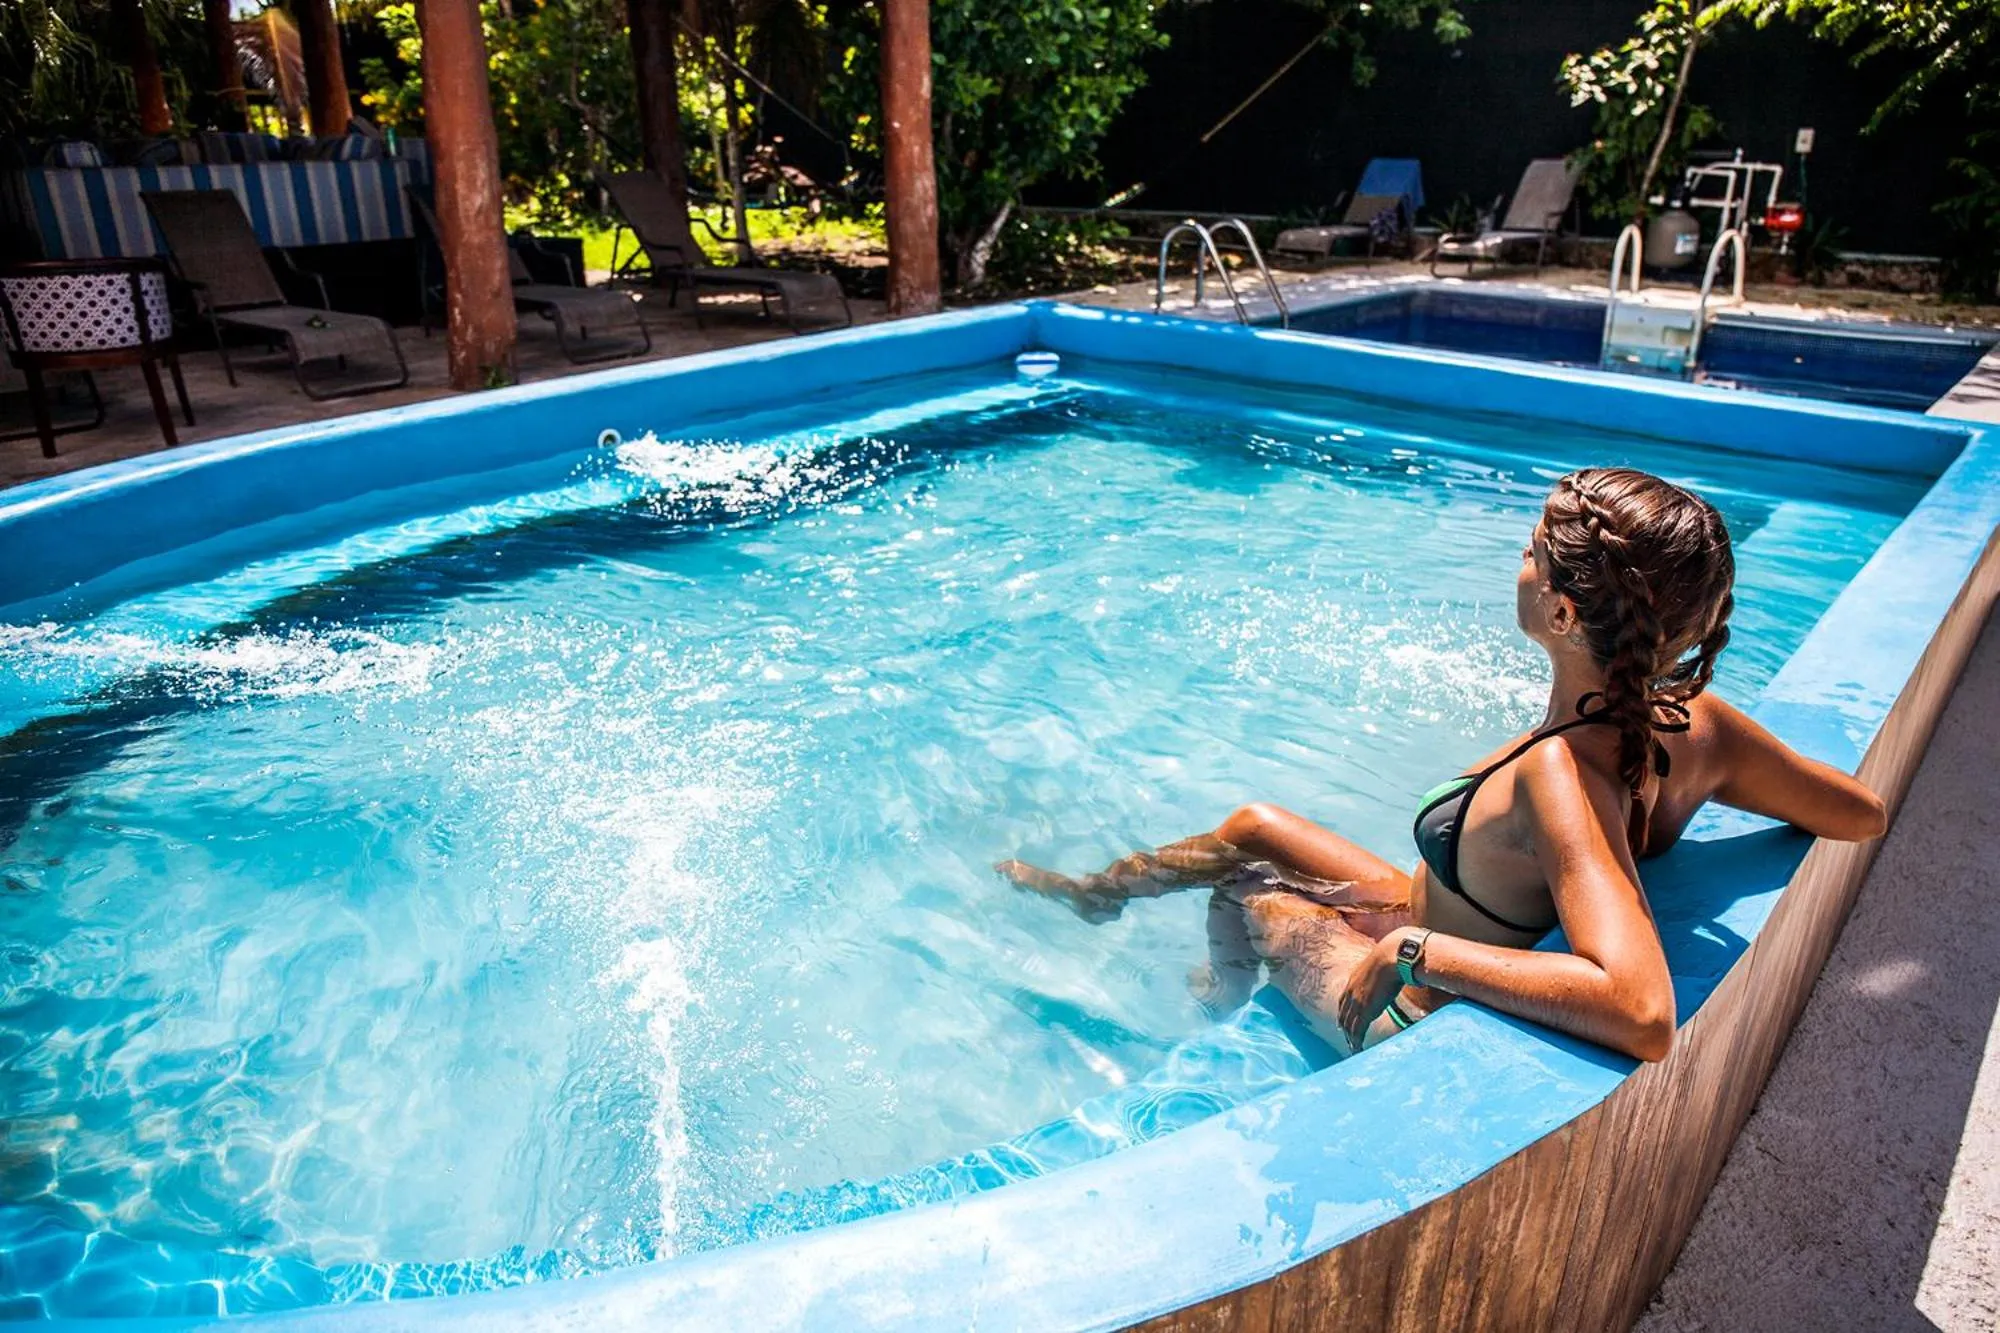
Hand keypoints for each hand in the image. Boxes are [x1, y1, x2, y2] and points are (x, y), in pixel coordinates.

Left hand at [1335, 929, 1411, 1048]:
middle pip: (1344, 1014)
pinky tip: (1357, 1049)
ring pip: (1349, 1025)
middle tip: (1347, 1037)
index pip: (1344, 999)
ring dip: (1351, 1038)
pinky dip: (1356, 1042)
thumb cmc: (1395, 956)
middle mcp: (1352, 991)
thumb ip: (1388, 970)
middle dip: (1345, 1026)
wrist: (1393, 956)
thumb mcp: (1385, 963)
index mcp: (1355, 979)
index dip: (1343, 1011)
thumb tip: (1403, 968)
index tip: (1343, 1020)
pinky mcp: (1365, 1011)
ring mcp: (1357, 1001)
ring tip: (1353, 1047)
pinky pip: (1357, 1031)